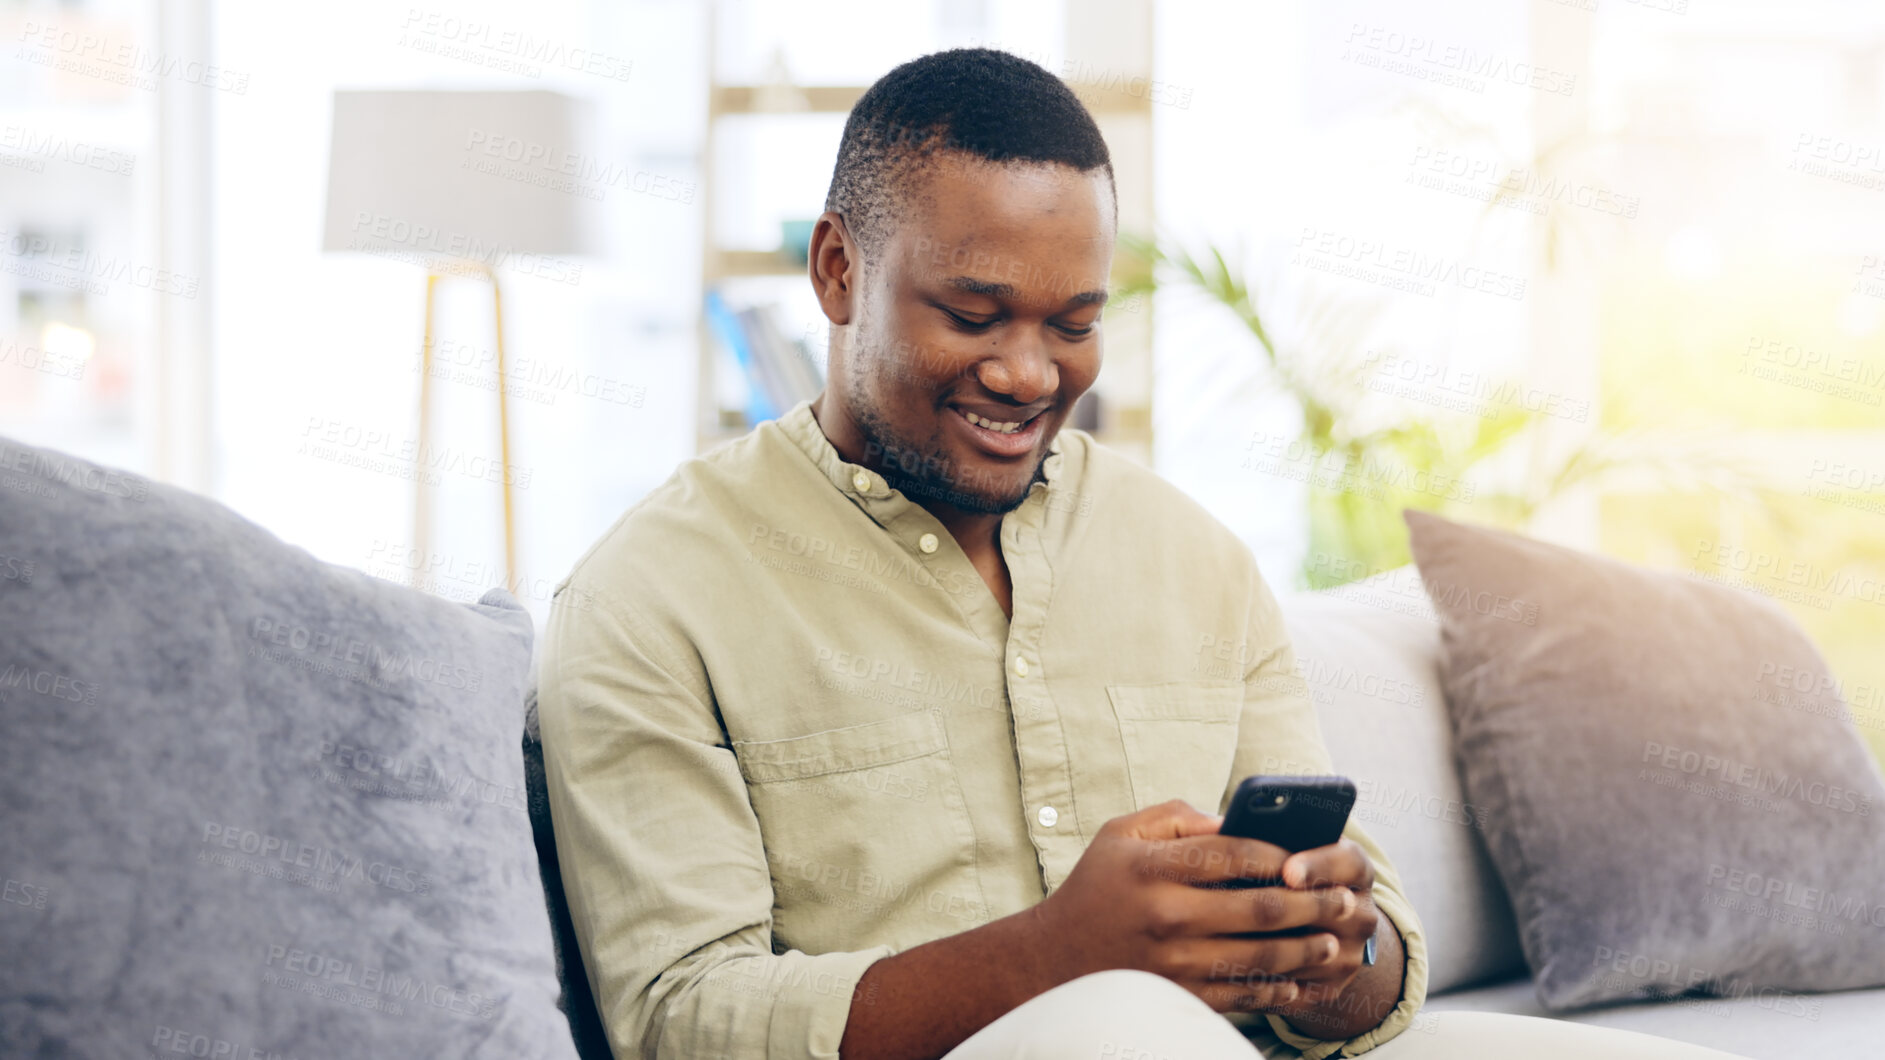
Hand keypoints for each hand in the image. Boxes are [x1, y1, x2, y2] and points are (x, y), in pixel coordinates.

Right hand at [1028, 799, 1366, 1013]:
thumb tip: (1234, 820)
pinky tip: (1297, 979)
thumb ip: (1177, 820)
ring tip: (1331, 940)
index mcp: (1153, 868)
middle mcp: (1167, 915)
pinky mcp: (1178, 996)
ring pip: (1260, 956)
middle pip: (1261, 908)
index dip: (1280, 854)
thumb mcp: (1120, 834)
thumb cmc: (1097, 887)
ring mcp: (1174, 962)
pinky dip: (1275, 989)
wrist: (1054, 959)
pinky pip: (1240, 994)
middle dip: (1313, 904)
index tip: (1307, 856)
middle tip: (1344, 900)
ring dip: (1305, 949)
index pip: (1233, 853)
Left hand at [1245, 840, 1379, 1016]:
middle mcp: (1361, 914)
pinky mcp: (1330, 989)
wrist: (1321, 925)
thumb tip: (1228, 833)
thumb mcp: (1292, 848)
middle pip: (1334, 912)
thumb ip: (1273, 839)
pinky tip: (1231, 968)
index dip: (1319, 867)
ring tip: (1228, 938)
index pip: (1349, 862)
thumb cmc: (1291, 873)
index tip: (1288, 872)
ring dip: (1271, 948)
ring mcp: (1349, 956)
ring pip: (1312, 956)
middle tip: (1249, 908)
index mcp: (1355, 870)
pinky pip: (1297, 990)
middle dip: (1290, 910)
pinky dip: (1264, 980)